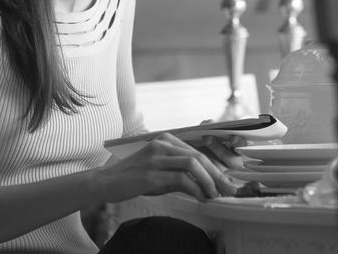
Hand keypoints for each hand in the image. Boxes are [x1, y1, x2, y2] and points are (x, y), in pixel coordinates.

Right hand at [97, 132, 242, 203]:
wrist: (108, 182)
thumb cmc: (135, 177)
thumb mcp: (161, 170)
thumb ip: (181, 172)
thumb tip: (206, 184)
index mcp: (166, 140)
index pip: (197, 151)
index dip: (215, 166)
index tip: (226, 180)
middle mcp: (162, 144)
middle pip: (198, 155)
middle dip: (217, 174)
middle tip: (229, 189)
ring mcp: (156, 157)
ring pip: (192, 163)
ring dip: (208, 180)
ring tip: (214, 194)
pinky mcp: (151, 173)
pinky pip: (180, 178)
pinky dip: (195, 188)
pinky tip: (200, 197)